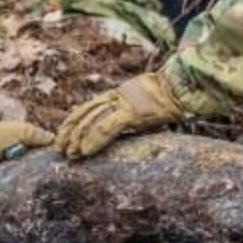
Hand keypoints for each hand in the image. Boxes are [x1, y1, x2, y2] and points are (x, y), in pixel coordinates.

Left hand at [53, 73, 184, 159]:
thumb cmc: (166, 100)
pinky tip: (86, 151)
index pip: (86, 108)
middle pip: (84, 114)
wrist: (183, 88)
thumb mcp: (141, 106)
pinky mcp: (133, 112)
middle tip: (60, 150)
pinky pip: (108, 127)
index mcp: (115, 95)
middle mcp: (115, 97)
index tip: (61, 137)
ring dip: (79, 139)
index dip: (71, 123)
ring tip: (70, 154)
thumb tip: (118, 129)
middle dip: (70, 133)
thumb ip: (126, 115)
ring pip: (92, 121)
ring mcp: (123, 103)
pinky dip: (95, 140)